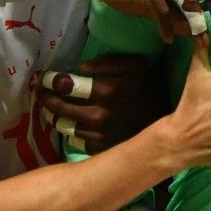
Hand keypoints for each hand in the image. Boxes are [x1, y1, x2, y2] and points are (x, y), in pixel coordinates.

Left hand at [36, 55, 161, 151]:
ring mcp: (99, 135)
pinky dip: (71, 132)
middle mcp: (98, 115)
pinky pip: (76, 141)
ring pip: (64, 126)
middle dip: (46, 97)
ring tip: (52, 109)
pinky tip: (71, 125)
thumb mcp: (137, 66)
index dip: (50, 80)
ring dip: (54, 116)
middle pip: (59, 107)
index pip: (65, 85)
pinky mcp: (101, 148)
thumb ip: (108, 62)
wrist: (170, 125)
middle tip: (41, 91)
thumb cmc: (151, 90)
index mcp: (106, 91)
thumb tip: (80, 66)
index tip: (44, 77)